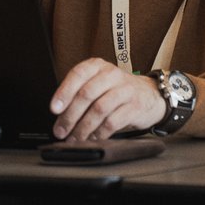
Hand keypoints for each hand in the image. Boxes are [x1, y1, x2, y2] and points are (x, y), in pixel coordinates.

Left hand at [50, 58, 166, 140]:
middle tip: (61, 131)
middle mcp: (111, 74)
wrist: (150, 95)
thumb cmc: (116, 90)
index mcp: (97, 66)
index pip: (77, 75)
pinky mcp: (135, 106)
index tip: (54, 109)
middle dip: (70, 116)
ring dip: (83, 127)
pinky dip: (99, 133)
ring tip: (75, 138)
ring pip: (99, 110)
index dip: (64, 92)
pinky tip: (92, 138)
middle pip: (86, 94)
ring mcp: (125, 90)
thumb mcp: (98, 83)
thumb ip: (79, 92)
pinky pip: (113, 122)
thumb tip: (59, 114)